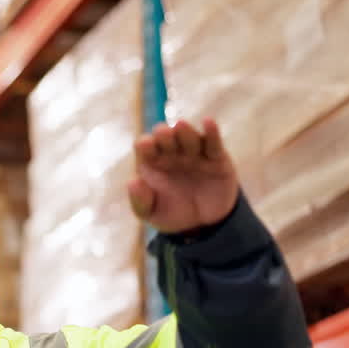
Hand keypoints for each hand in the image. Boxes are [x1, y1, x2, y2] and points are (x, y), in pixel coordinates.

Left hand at [129, 118, 238, 233]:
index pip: (144, 146)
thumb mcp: (151, 214)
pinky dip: (212, 132)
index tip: (146, 147)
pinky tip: (208, 122)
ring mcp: (194, 154)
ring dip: (184, 131)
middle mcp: (171, 154)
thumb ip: (140, 201)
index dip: (145, 144)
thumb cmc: (172, 215)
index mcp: (152, 163)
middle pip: (165, 136)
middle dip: (163, 134)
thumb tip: (132, 182)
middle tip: (164, 135)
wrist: (204, 225)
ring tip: (181, 126)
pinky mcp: (216, 158)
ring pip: (188, 136)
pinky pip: (213, 143)